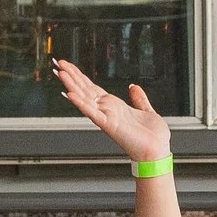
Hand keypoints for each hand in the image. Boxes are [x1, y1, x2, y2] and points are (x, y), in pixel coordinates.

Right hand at [53, 60, 170, 163]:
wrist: (157, 152)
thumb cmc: (152, 137)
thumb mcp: (146, 111)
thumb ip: (139, 98)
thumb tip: (133, 86)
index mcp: (114, 107)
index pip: (92, 88)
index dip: (80, 76)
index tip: (69, 66)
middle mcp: (107, 111)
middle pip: (85, 90)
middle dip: (72, 76)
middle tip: (59, 64)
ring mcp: (106, 118)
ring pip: (85, 98)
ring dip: (72, 85)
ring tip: (61, 74)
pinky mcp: (109, 125)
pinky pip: (92, 113)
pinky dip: (81, 104)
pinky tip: (70, 95)